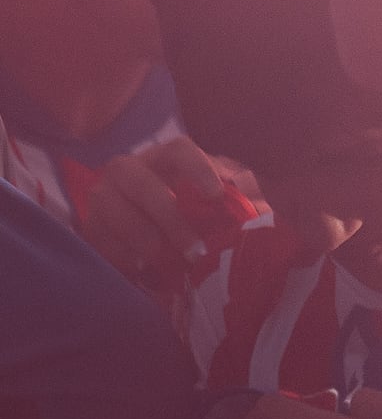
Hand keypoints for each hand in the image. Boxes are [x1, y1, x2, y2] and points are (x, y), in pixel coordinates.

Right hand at [71, 135, 268, 291]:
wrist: (156, 233)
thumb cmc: (198, 211)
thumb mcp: (223, 201)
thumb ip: (239, 199)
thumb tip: (253, 208)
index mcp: (166, 157)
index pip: (179, 149)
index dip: (196, 169)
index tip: (215, 196)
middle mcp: (130, 168)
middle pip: (140, 181)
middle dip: (168, 217)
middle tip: (194, 250)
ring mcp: (104, 194)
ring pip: (113, 209)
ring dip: (144, 239)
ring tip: (169, 263)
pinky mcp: (90, 222)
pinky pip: (99, 236)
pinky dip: (122, 254)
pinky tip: (143, 269)